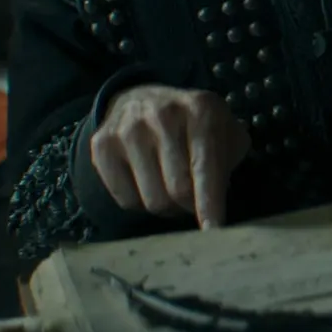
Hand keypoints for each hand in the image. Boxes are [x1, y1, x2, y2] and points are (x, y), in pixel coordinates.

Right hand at [89, 85, 250, 228]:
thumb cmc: (192, 125)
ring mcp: (128, 129)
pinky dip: (140, 202)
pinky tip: (145, 181)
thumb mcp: (224, 130)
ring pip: (153, 201)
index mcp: (201, 109)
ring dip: (166, 206)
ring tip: (169, 187)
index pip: (206, 168)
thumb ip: (230, 162)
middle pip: (178, 191)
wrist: (142, 99)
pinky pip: (126, 201)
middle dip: (190, 205)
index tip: (213, 232)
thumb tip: (217, 205)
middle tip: (193, 198)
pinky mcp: (102, 146)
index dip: (211, 205)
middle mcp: (162, 115)